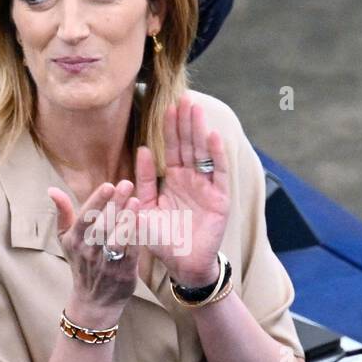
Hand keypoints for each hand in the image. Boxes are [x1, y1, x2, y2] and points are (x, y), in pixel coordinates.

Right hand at [47, 180, 139, 326]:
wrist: (93, 301)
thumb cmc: (81, 262)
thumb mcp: (67, 239)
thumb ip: (63, 213)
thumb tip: (52, 190)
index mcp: (75, 241)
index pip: (84, 218)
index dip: (96, 201)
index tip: (108, 185)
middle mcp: (89, 252)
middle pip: (102, 225)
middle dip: (115, 203)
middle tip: (127, 184)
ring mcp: (106, 263)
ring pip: (115, 240)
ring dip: (126, 220)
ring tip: (135, 202)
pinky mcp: (123, 273)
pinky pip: (131, 254)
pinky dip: (136, 239)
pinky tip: (143, 222)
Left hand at [134, 95, 229, 286]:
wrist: (182, 265)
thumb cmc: (162, 240)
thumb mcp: (145, 209)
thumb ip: (142, 182)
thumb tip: (141, 151)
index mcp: (172, 180)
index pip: (170, 148)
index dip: (168, 129)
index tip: (165, 106)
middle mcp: (190, 179)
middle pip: (187, 145)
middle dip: (184, 121)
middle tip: (182, 96)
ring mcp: (206, 187)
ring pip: (202, 152)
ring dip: (199, 130)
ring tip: (195, 108)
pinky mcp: (219, 198)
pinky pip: (217, 172)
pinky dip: (215, 154)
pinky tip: (211, 135)